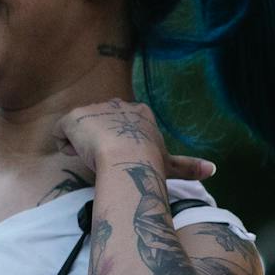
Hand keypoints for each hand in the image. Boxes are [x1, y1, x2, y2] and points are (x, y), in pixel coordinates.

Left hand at [55, 99, 213, 182]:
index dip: (118, 142)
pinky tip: (74, 154)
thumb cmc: (150, 161)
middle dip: (99, 141)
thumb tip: (213, 170)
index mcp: (139, 112)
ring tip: (90, 159)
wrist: (127, 158)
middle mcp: (116, 105)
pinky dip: (64, 144)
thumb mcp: (170, 164)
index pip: (121, 125)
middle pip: (100, 124)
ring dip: (81, 144)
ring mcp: (94, 109)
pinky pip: (61, 132)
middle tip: (104, 159)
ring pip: (80, 129)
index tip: (120, 156)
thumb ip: (188, 166)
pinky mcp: (73, 117)